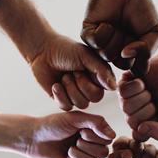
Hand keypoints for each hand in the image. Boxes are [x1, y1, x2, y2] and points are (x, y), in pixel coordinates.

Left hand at [0, 0, 116, 111]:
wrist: (43, 52)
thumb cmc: (66, 50)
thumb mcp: (86, 56)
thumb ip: (101, 71)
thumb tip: (114, 87)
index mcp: (97, 77)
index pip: (101, 92)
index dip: (89, 83)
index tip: (80, 69)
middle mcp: (89, 87)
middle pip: (92, 100)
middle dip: (79, 85)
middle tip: (71, 72)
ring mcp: (75, 95)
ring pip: (80, 104)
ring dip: (69, 89)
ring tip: (63, 76)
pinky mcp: (62, 99)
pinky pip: (66, 107)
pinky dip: (60, 95)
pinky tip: (55, 85)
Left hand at [0, 112, 115, 157]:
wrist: (35, 137)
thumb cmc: (53, 124)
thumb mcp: (75, 118)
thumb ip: (96, 122)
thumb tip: (112, 135)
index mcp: (95, 130)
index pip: (107, 139)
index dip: (93, 136)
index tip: (79, 129)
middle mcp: (93, 143)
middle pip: (103, 153)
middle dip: (85, 146)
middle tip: (73, 140)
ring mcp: (85, 156)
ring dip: (78, 155)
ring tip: (68, 149)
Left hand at [81, 0, 157, 76]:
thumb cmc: (141, 8)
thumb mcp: (154, 30)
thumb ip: (148, 49)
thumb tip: (126, 55)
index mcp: (131, 55)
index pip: (136, 71)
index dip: (141, 57)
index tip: (143, 39)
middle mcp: (115, 53)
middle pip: (121, 64)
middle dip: (128, 44)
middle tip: (128, 28)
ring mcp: (100, 46)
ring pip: (107, 56)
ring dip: (116, 36)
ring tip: (118, 23)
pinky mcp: (88, 36)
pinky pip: (96, 43)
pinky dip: (104, 30)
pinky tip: (106, 21)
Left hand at [118, 56, 157, 141]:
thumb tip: (141, 128)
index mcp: (142, 126)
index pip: (138, 135)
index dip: (151, 125)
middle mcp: (131, 115)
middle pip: (131, 122)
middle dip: (148, 110)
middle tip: (155, 102)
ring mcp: (125, 101)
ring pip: (126, 107)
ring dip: (143, 97)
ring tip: (149, 92)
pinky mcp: (122, 86)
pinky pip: (123, 91)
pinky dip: (137, 85)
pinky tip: (143, 83)